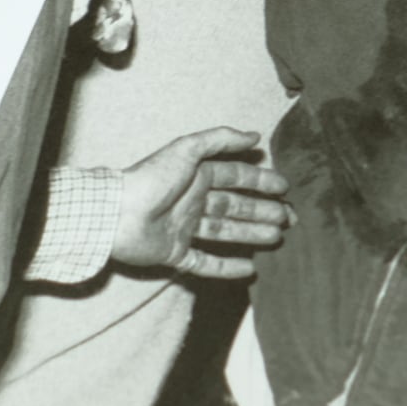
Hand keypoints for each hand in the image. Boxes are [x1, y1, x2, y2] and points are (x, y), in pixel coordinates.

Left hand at [113, 126, 291, 278]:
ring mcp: (185, 229)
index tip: (285, 189)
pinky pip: (206, 263)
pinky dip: (227, 267)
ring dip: (252, 234)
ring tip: (277, 238)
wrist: (117, 214)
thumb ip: (220, 139)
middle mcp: (193, 201)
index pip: (236, 178)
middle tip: (289, 219)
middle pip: (235, 206)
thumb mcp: (186, 149)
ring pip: (226, 233)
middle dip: (263, 211)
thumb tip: (255, 136)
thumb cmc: (151, 178)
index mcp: (196, 176)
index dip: (261, 182)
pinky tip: (250, 269)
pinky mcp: (175, 254)